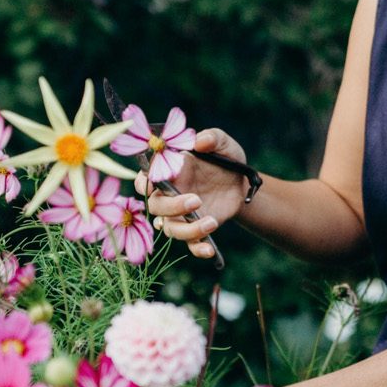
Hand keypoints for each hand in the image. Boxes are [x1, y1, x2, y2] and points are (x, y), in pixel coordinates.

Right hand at [136, 128, 248, 260]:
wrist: (242, 183)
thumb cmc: (225, 160)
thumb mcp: (224, 145)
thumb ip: (213, 138)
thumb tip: (200, 141)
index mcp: (170, 172)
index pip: (145, 179)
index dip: (144, 183)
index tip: (155, 184)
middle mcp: (170, 195)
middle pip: (156, 207)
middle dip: (172, 206)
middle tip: (196, 200)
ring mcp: (181, 215)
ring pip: (170, 229)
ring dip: (188, 229)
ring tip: (212, 222)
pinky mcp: (196, 230)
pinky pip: (190, 244)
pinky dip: (197, 249)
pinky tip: (209, 249)